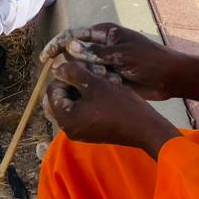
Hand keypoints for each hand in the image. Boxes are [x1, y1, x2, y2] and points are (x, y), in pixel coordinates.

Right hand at [40, 23, 198, 101]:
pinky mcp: (108, 76)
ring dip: (87, 76)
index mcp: (104, 33)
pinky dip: (93, 85)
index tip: (46, 58)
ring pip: (83, 68)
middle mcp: (101, 45)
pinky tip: (98, 90)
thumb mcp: (123, 54)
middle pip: (75, 53)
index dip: (57, 45)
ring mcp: (104, 61)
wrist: (171, 78)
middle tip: (72, 76)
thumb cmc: (151, 60)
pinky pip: (92, 80)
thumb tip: (69, 46)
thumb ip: (96, 52)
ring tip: (102, 81)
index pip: (73, 35)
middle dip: (72, 65)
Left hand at [44, 59, 180, 158]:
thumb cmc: (120, 105)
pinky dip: (87, 100)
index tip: (78, 67)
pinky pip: (81, 112)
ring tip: (95, 80)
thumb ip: (72, 73)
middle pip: (59, 99)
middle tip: (84, 73)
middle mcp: (69, 129)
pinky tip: (101, 90)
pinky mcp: (92, 132)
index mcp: (65, 119)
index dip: (63, 76)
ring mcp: (80, 132)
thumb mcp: (94, 84)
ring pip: (71, 105)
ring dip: (79, 90)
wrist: (146, 128)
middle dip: (70, 84)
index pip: (52, 92)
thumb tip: (56, 68)